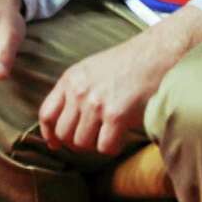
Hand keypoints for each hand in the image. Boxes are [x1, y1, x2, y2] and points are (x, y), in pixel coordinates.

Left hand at [39, 5, 201, 155]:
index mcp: (70, 79)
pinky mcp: (116, 115)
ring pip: (82, 143)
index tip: (55, 143)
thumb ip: (74, 91)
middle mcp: (79, 91)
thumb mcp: (90, 70)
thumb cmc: (126, 64)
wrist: (155, 54)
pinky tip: (121, 135)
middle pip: (63, 133)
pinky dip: (113, 147)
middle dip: (75, 142)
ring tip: (107, 134)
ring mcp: (96, 104)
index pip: (46, 114)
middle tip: (91, 138)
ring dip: (94, 145)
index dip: (50, 133)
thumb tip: (61, 123)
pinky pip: (105, 147)